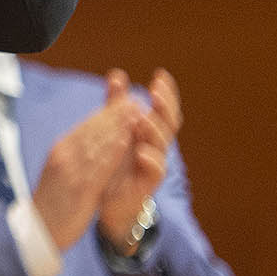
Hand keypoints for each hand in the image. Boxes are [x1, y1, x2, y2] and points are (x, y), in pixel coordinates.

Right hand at [32, 72, 140, 249]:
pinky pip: (99, 166)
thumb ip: (76, 157)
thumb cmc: (51, 205)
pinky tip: (126, 140)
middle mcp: (63, 156)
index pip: (85, 128)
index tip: (124, 103)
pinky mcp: (79, 188)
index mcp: (60, 152)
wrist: (37, 232)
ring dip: (117, 127)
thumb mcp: (62, 175)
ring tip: (135, 113)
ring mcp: (70, 171)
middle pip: (92, 131)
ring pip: (97, 144)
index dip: (106, 115)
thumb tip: (92, 143)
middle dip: (115, 115)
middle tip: (134, 100)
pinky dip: (113, 150)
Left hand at [98, 69, 179, 248]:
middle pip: (168, 123)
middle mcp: (155, 146)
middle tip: (156, 90)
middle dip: (165, 105)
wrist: (108, 201)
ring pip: (163, 144)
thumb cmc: (116, 162)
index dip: (166, 93)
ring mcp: (154, 164)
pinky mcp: (147, 183)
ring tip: (143, 117)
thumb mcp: (114, 130)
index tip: (160, 75)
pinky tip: (141, 151)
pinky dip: (150, 160)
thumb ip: (116, 104)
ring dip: (154, 129)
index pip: (163, 109)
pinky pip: (156, 171)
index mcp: (149, 131)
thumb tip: (117, 74)